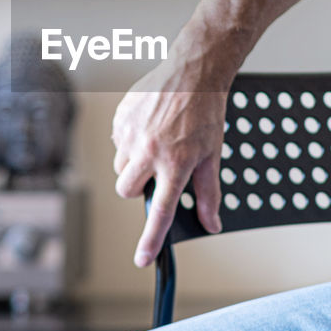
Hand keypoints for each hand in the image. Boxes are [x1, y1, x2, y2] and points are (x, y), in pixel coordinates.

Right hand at [112, 59, 226, 266]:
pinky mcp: (121, 119)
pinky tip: (149, 127)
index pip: (159, 211)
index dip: (151, 239)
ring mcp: (132, 133)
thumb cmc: (205, 112)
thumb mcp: (213, 155)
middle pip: (127, 190)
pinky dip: (130, 141)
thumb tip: (211, 223)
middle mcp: (150, 150)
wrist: (193, 72)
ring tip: (157, 142)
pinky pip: (117, 143)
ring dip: (134, 164)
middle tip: (158, 171)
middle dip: (138, 188)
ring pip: (120, 167)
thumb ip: (209, 193)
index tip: (142, 259)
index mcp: (176, 163)